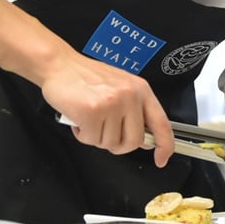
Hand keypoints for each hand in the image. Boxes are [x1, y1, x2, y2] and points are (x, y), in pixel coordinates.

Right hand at [41, 50, 172, 166]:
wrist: (60, 65)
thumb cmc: (86, 77)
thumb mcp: (120, 87)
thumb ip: (135, 111)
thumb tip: (145, 139)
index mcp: (141, 90)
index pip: (161, 123)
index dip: (164, 145)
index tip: (161, 158)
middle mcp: (130, 96)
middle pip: (133, 141)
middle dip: (117, 145)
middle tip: (104, 132)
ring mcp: (112, 104)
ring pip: (109, 143)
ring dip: (95, 137)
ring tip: (89, 118)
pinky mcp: (92, 112)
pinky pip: (91, 140)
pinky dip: (82, 134)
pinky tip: (79, 119)